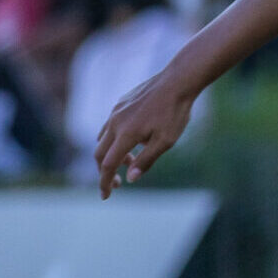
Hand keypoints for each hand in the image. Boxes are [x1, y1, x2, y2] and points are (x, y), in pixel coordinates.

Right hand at [93, 73, 195, 197]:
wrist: (178, 81)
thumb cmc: (175, 113)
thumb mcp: (166, 141)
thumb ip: (146, 160)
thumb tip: (130, 178)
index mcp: (125, 134)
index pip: (107, 164)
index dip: (105, 182)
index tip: (106, 196)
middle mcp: (115, 122)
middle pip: (99, 153)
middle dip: (105, 171)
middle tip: (118, 184)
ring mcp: (116, 111)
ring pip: (103, 138)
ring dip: (111, 154)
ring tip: (129, 162)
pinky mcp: (120, 104)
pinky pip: (110, 126)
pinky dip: (115, 139)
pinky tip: (134, 141)